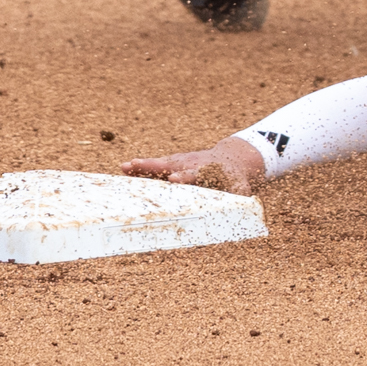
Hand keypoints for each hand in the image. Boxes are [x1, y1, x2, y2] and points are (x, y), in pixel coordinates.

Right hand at [121, 135, 266, 195]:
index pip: (194, 175)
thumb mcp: (241, 188)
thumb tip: (240, 208)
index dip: (184, 177)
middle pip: (172, 166)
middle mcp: (191, 164)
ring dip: (143, 165)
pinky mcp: (173, 163)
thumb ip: (239, 198)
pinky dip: (141, 167)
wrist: (232, 157)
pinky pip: (156, 166)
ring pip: (160, 163)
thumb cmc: (234, 178)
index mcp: (206, 172)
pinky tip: (124, 169)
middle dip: (156, 167)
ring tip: (125, 166)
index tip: (174, 179)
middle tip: (137, 165)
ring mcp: (181, 162)